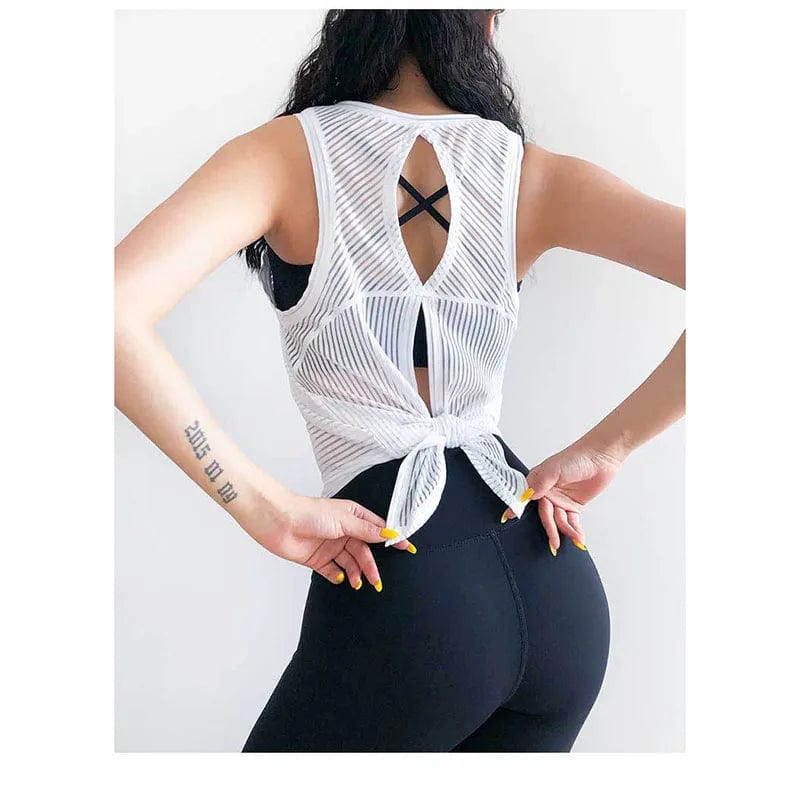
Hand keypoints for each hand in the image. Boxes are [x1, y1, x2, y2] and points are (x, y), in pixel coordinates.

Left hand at [240, 489, 413, 590]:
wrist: (278, 521)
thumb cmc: (309, 513)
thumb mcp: (344, 520)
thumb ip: (367, 530)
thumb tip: (390, 533)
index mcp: (352, 516)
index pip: (377, 529)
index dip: (391, 540)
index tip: (407, 549)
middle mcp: (343, 531)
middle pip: (364, 551)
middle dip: (371, 565)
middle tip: (377, 580)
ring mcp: (331, 546)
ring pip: (350, 563)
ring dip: (356, 573)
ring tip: (359, 583)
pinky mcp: (317, 559)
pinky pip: (332, 571)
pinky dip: (338, 576)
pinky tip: (341, 579)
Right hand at [501, 444, 623, 553]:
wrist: (601, 457)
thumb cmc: (577, 457)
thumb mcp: (555, 469)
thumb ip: (540, 483)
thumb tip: (524, 496)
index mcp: (537, 482)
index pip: (525, 499)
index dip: (517, 509)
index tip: (507, 520)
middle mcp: (546, 492)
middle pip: (545, 515)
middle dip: (550, 530)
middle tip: (553, 543)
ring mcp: (560, 500)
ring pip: (559, 521)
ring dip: (566, 531)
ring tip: (575, 538)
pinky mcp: (573, 505)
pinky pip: (571, 522)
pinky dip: (574, 530)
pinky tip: (578, 538)